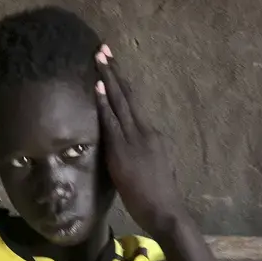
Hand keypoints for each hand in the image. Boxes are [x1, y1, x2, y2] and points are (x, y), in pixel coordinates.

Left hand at [95, 45, 186, 236]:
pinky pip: (112, 122)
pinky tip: (98, 87)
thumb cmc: (158, 194)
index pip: (134, 104)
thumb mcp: (154, 166)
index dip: (122, 85)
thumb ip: (144, 151)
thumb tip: (133, 145)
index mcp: (152, 134)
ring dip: (107, 79)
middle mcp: (145, 130)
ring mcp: (134, 138)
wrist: (164, 210)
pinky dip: (104, 104)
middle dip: (114, 72)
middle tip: (103, 50)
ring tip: (99, 59)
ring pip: (120, 102)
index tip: (112, 67)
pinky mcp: (123, 150)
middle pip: (127, 95)